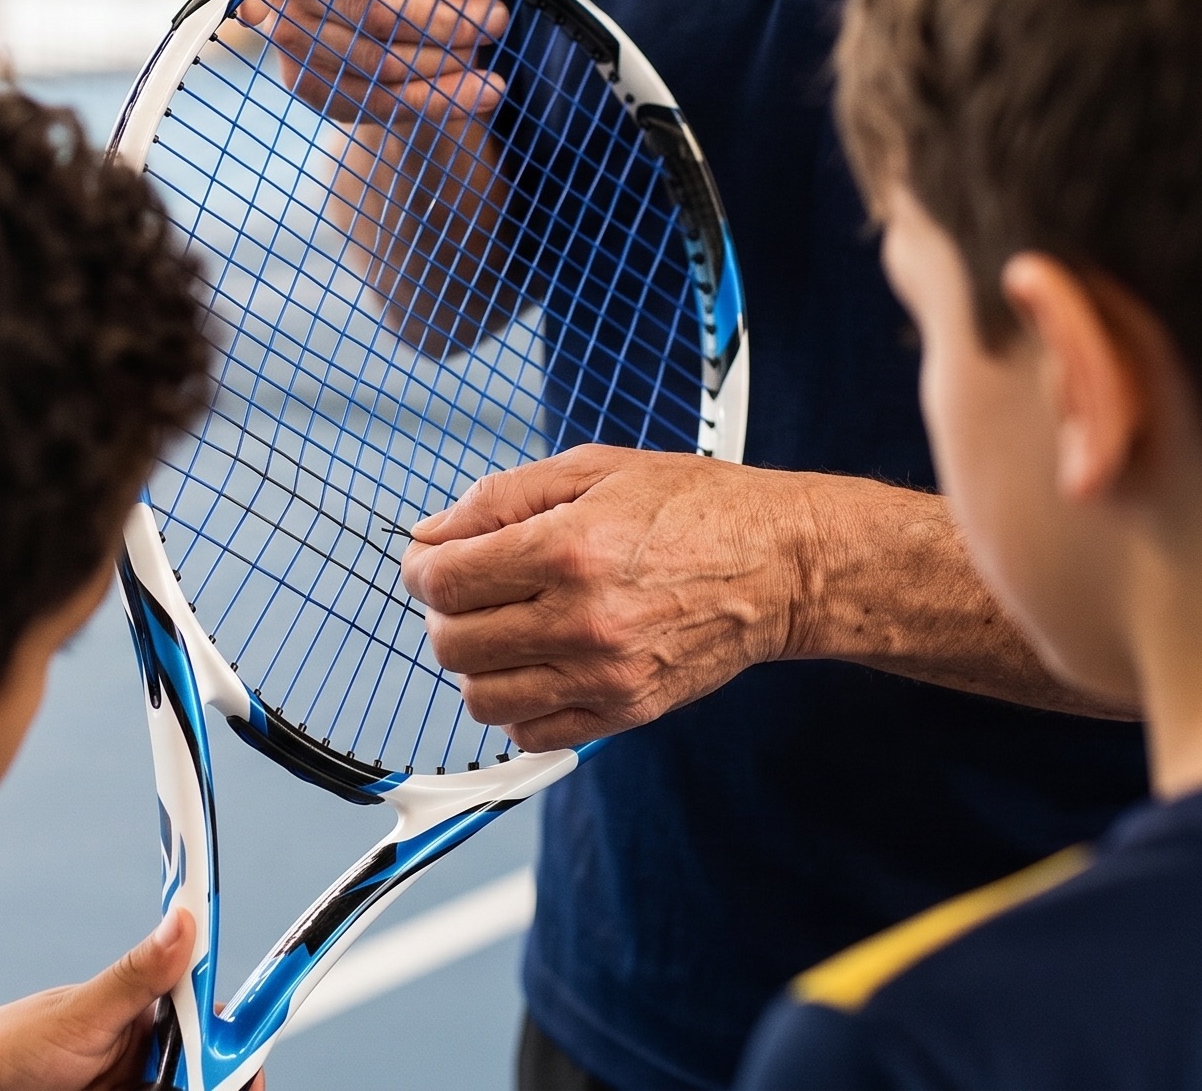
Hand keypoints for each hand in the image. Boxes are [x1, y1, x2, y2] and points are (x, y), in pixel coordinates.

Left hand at [0, 909, 261, 1090]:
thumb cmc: (3, 1046)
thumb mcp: (78, 1016)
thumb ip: (136, 977)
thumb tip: (185, 920)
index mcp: (149, 1013)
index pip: (216, 1028)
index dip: (236, 1052)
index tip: (243, 1071)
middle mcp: (148, 1051)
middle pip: (208, 1073)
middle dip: (218, 1083)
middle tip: (207, 1090)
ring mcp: (133, 1084)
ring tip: (152, 1090)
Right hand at [229, 0, 515, 131]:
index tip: (260, 9)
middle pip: (350, 8)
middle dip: (432, 18)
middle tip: (495, 15)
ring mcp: (294, 42)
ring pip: (366, 62)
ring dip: (439, 61)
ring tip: (490, 42)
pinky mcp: (317, 86)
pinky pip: (371, 104)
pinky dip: (431, 101)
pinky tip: (478, 91)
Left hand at [401, 445, 805, 748]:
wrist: (781, 566)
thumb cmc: (691, 507)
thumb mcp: (593, 469)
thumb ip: (500, 497)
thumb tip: (429, 534)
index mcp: (568, 549)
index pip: (444, 580)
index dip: (420, 569)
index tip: (432, 560)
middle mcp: (582, 620)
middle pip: (452, 642)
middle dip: (444, 612)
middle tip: (471, 590)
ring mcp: (604, 675)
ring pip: (481, 698)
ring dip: (475, 664)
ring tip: (503, 629)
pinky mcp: (625, 712)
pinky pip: (530, 733)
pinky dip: (515, 704)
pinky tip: (537, 664)